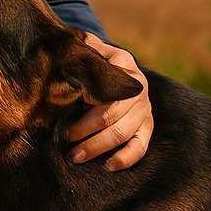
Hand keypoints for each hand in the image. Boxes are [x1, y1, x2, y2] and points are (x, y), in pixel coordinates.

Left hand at [67, 33, 152, 169]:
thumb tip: (65, 44)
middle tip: (64, 141)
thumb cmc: (99, 62)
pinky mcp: (148, 127)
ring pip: (122, 133)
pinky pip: (140, 146)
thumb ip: (81, 48)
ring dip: (97, 147)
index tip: (63, 116)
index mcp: (124, 65)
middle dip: (85, 131)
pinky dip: (126, 158)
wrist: (121, 69)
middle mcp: (138, 88)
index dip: (83, 104)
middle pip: (110, 115)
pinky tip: (109, 166)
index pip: (103, 89)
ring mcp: (145, 109)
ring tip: (76, 157)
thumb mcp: (93, 50)